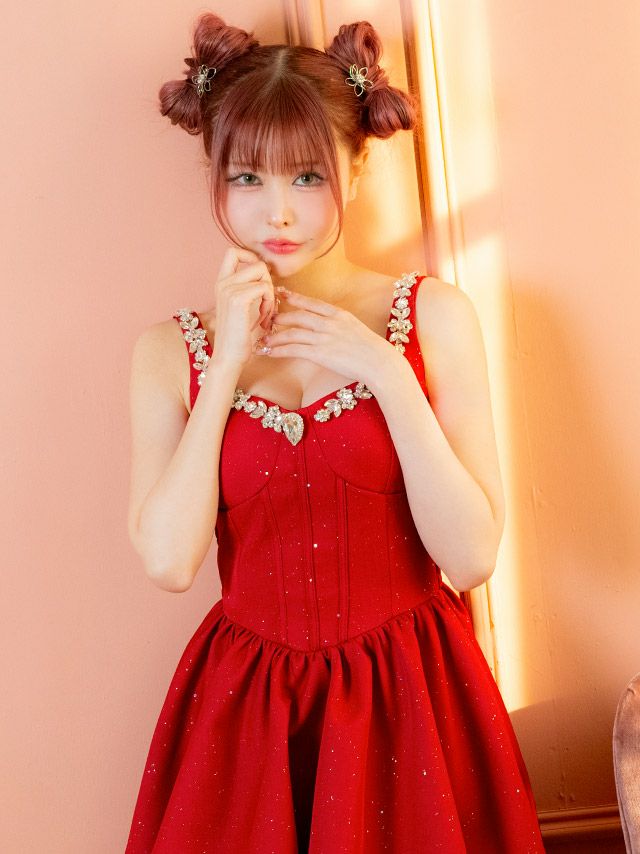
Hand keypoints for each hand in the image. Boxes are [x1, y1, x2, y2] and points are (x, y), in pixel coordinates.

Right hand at [210, 247, 275, 365]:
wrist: (229, 356)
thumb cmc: (240, 337)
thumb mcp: (245, 308)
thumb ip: (251, 289)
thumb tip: (268, 275)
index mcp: (221, 283)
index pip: (233, 252)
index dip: (251, 258)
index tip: (260, 280)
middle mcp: (222, 283)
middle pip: (256, 262)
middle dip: (268, 281)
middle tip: (266, 305)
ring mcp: (228, 289)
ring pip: (262, 274)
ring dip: (270, 294)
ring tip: (265, 314)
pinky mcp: (237, 298)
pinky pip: (264, 288)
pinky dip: (270, 303)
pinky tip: (263, 319)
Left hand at [260, 289, 394, 386]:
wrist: (379, 362)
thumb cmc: (371, 350)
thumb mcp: (355, 329)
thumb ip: (339, 325)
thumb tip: (327, 328)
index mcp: (338, 314)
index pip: (312, 303)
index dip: (294, 298)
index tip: (282, 293)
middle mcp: (329, 323)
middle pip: (298, 315)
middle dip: (280, 317)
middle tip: (268, 320)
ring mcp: (324, 337)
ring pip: (292, 332)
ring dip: (275, 336)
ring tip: (264, 340)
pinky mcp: (320, 353)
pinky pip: (294, 349)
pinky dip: (279, 350)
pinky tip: (270, 352)